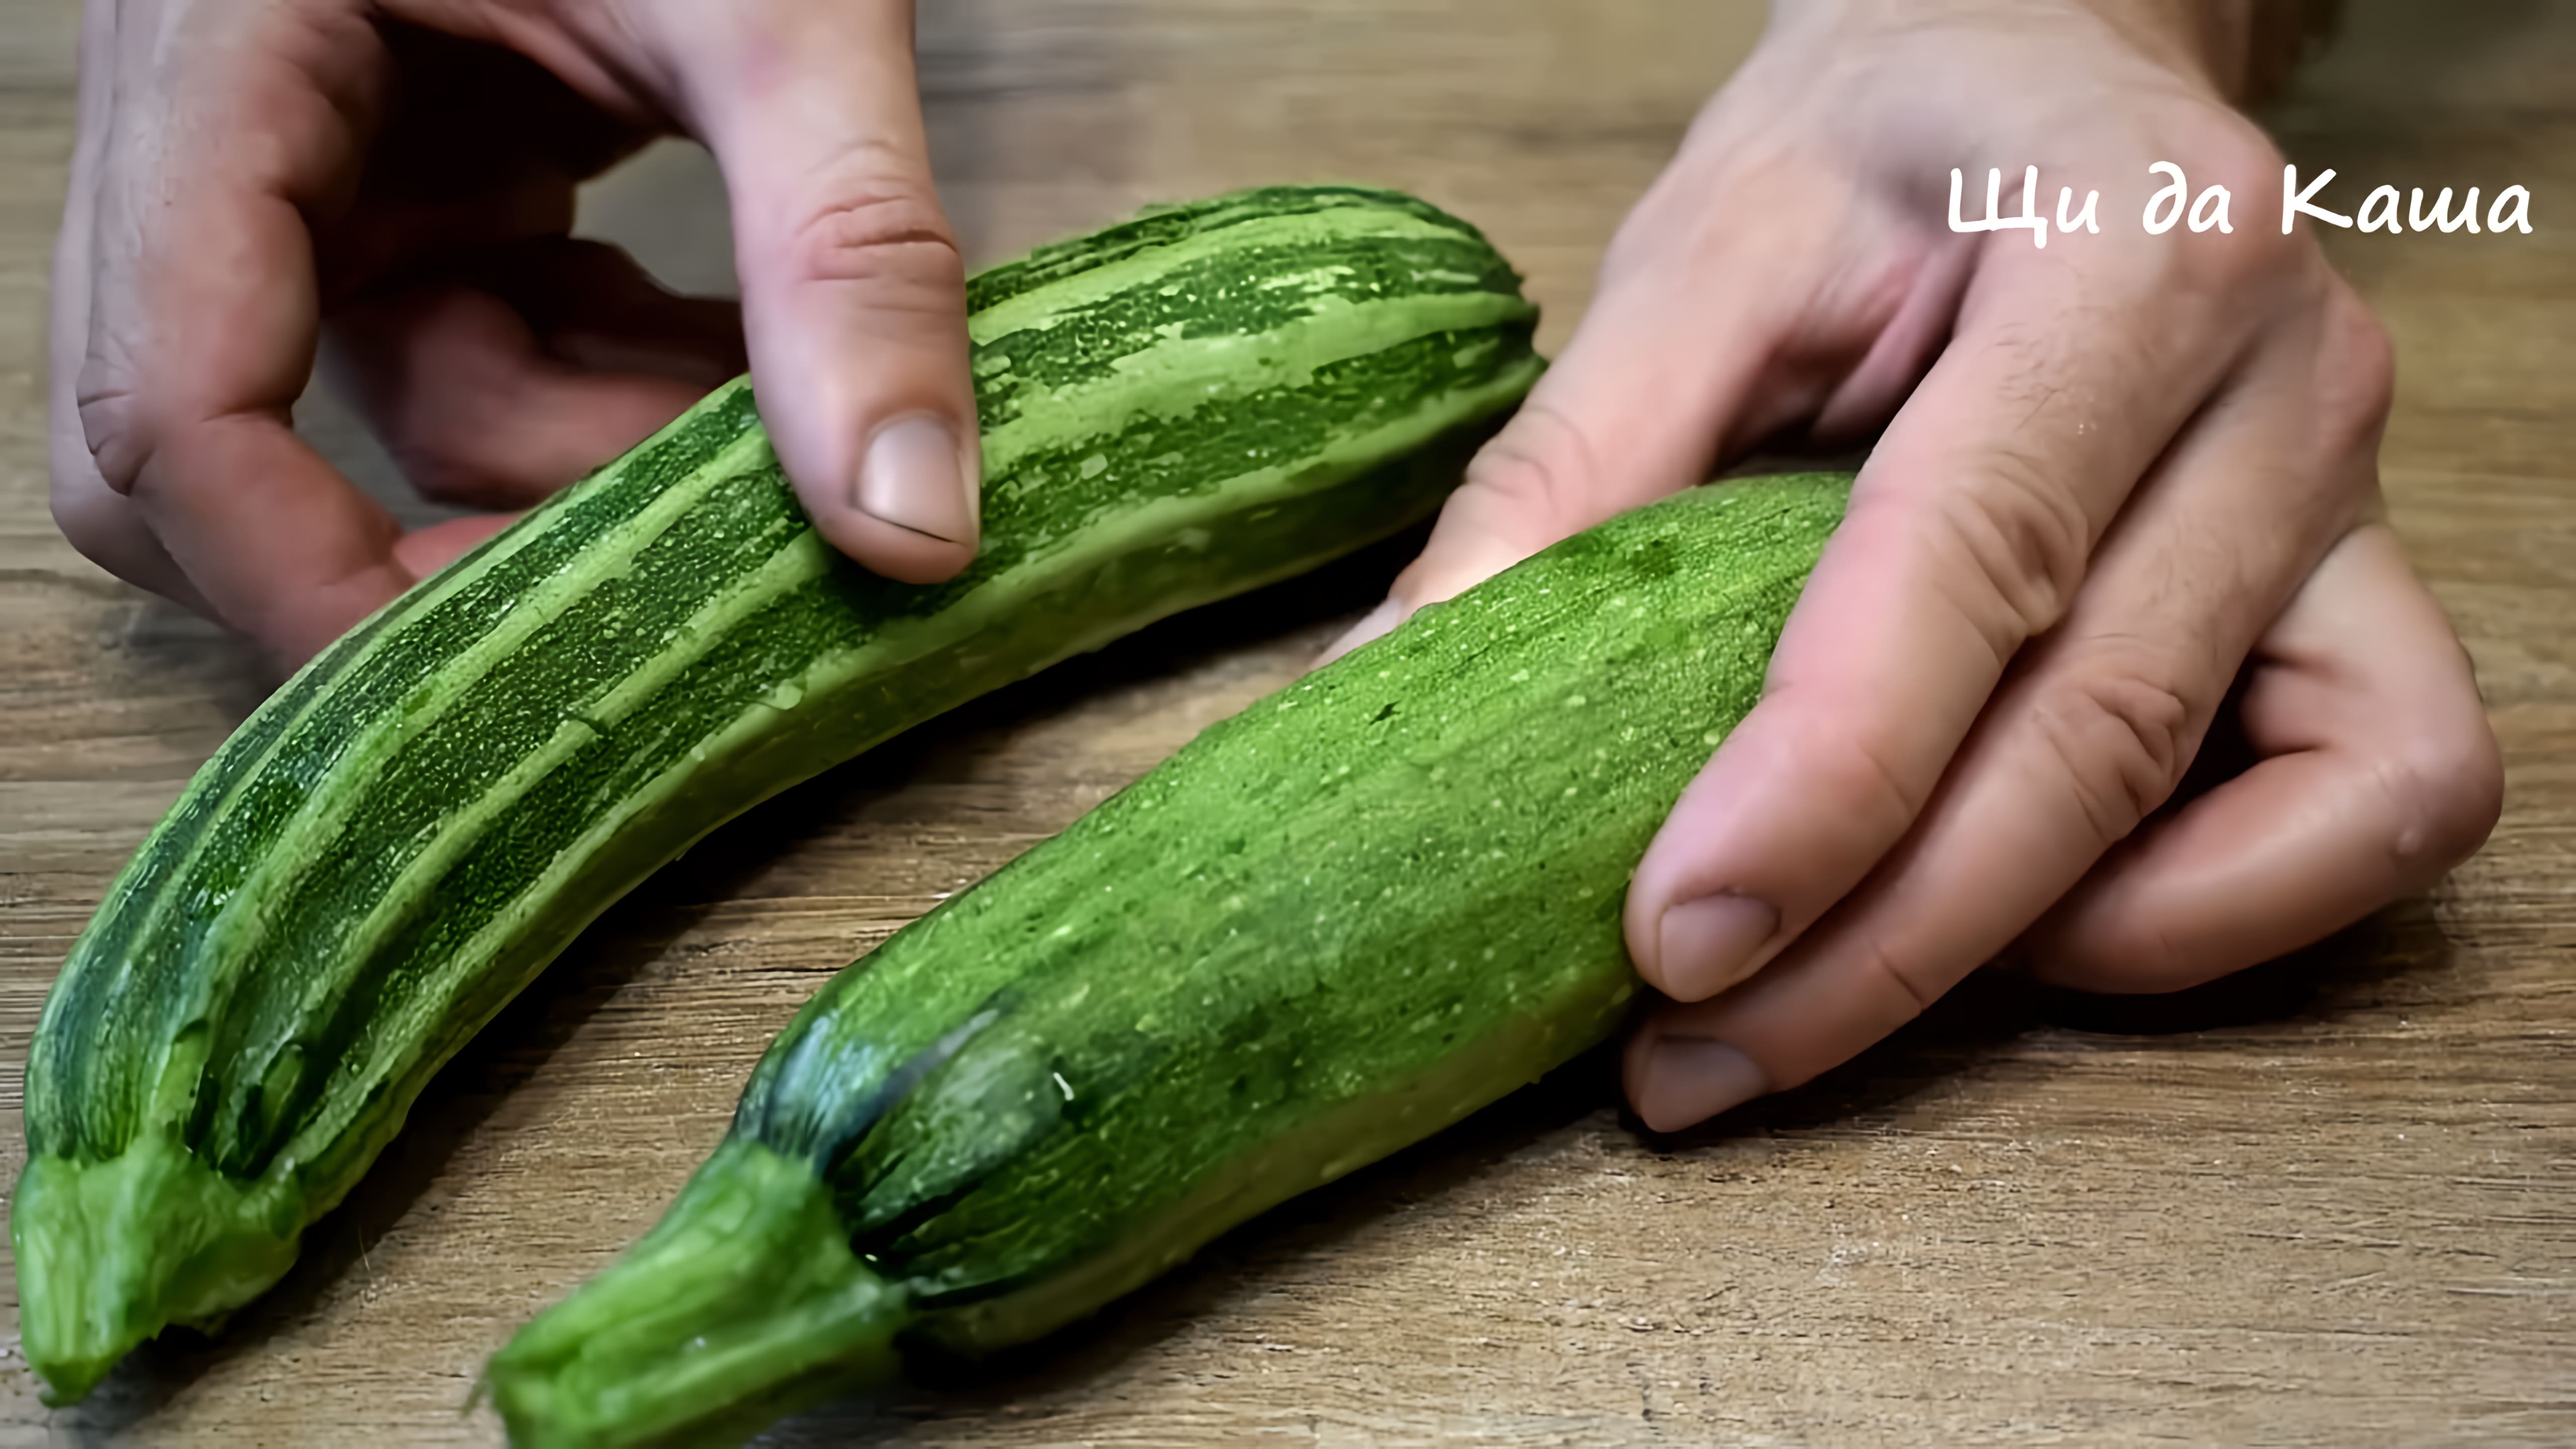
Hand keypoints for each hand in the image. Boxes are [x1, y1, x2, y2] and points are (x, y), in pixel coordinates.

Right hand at [50, 0, 981, 667]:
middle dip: (469, 521)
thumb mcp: (774, 6)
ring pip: (417, 401)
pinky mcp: (426, 167)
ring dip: (596, 448)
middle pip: (249, 447)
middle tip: (680, 549)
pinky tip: (747, 361)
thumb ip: (844, 255)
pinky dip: (617, 380)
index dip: (300, 588)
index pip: (161, 415)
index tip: (503, 682)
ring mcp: (327, 155)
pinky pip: (488, 337)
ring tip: (773, 407)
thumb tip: (911, 532)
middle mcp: (233, 132)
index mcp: (221, 64)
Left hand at [1324, 0, 2501, 1129]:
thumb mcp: (1694, 253)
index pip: (1970, 565)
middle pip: (2098, 732)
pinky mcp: (2366, 575)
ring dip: (2032, 957)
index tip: (1671, 938)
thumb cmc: (1873, 144)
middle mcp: (2280, 375)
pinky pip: (2386, 791)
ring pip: (2263, 800)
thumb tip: (1406, 678)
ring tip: (1823, 1011)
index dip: (1823, 783)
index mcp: (2120, 249)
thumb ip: (1570, 467)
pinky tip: (2042, 925)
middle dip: (1885, 943)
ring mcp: (2345, 490)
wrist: (2043, 61)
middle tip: (1691, 1056)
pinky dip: (2228, 903)